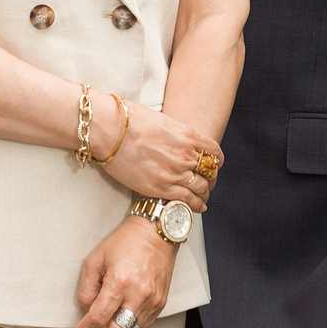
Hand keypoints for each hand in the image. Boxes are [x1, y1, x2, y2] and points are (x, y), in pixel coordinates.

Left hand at [65, 219, 175, 327]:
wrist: (156, 232)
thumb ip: (86, 287)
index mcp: (120, 282)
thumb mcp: (95, 259)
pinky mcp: (161, 304)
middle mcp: (139, 295)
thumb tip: (85, 310)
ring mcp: (152, 301)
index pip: (97, 319)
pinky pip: (142, 327)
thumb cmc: (125, 241)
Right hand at [100, 101, 219, 212]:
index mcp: (188, 135)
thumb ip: (176, 134)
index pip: (214, 152)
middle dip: (210, 178)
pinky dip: (196, 205)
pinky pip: (188, 201)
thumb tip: (179, 141)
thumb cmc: (129, 120)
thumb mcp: (162, 121)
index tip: (212, 166)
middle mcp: (186, 155)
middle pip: (210, 172)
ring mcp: (175, 173)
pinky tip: (197, 206)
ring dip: (204, 193)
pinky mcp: (161, 188)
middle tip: (207, 183)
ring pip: (202, 188)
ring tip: (202, 197)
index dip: (216, 161)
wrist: (109, 130)